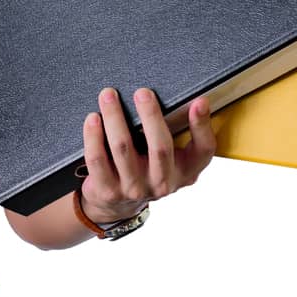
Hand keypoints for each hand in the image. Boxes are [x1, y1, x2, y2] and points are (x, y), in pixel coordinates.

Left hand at [79, 87, 215, 222]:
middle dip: (151, 115)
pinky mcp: (108, 190)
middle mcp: (163, 183)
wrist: (117, 204)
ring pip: (123, 148)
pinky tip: (93, 118)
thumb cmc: (147, 169)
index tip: (199, 101)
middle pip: (160, 147)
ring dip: (115, 117)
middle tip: (142, 92)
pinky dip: (93, 136)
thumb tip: (180, 96)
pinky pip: (98, 159)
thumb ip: (177, 133)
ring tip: (108, 95)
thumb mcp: (170, 158)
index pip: (203, 150)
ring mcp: (135, 189)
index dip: (202, 126)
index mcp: (185, 171)